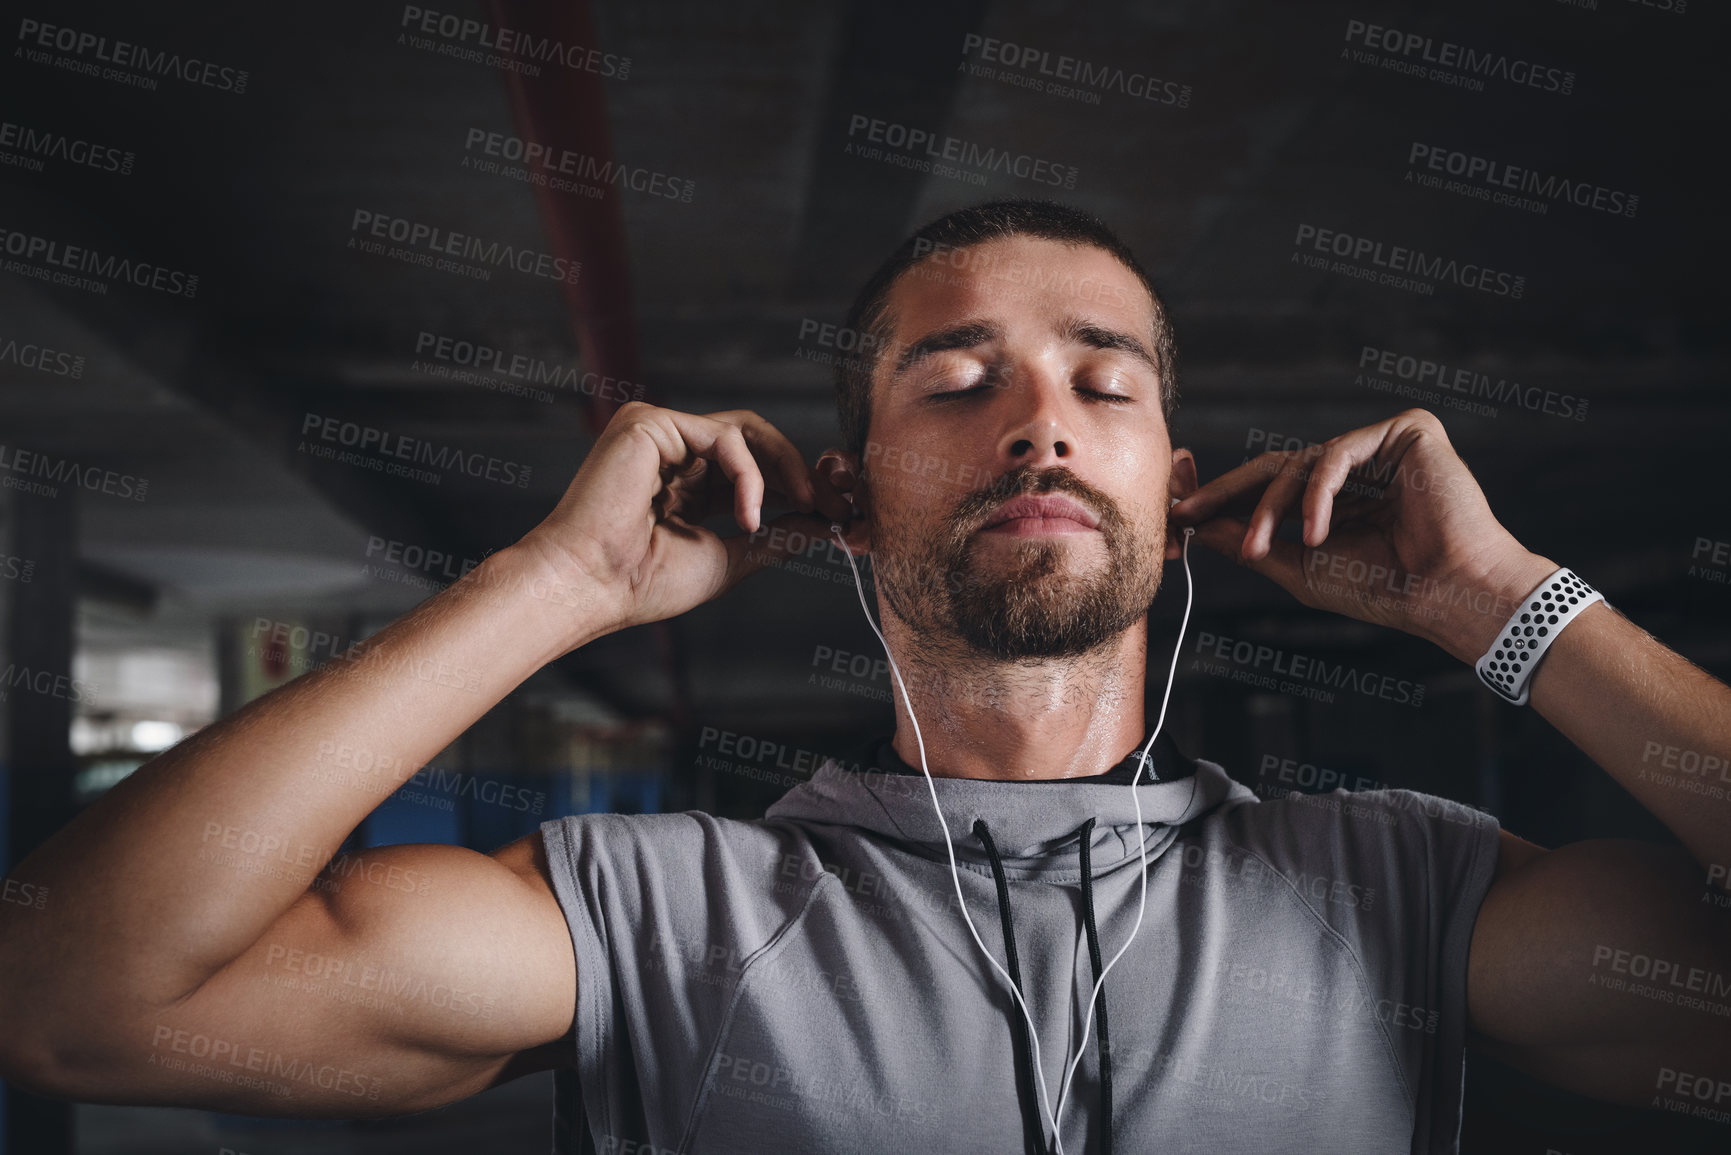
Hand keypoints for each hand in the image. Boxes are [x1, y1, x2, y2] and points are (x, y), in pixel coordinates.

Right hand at [516, 403, 852, 637]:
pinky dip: (749, 474)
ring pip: (746, 431)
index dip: (796, 487)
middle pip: (756, 441)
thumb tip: (826, 524)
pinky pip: (724, 436)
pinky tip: (750, 514)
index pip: (754, 469)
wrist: (592, 585)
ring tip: (804, 506)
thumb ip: (775, 537)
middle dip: (801, 471)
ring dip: (785, 469)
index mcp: (686, 486)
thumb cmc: (644, 582)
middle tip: (833, 503)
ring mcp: (659, 435)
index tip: (837, 513)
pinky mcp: (650, 423)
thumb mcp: (729, 558)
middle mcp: (672, 455)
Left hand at [1168, 408, 1555, 657]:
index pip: (1270, 484)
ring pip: (1301, 462)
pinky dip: (1316, 495)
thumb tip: (1197, 524)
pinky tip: (1314, 535)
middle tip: (1187, 511)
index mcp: (1338, 498)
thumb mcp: (1299, 567)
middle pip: (1276, 465)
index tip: (1178, 509)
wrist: (1449, 596)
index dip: (1223, 493)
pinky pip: (1338, 453)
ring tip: (1260, 550)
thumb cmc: (1384, 590)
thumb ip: (1251, 541)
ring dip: (1268, 508)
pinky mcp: (1408, 432)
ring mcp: (1383, 447)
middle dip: (1226, 491)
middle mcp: (1359, 468)